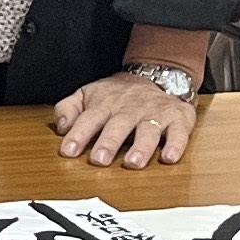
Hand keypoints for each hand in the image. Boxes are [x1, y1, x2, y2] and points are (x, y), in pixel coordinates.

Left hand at [54, 72, 198, 169]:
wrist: (157, 76)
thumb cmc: (117, 95)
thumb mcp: (87, 95)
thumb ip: (68, 108)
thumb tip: (61, 125)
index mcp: (105, 103)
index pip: (89, 118)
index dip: (78, 134)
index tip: (68, 151)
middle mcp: (130, 108)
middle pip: (118, 125)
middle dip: (109, 142)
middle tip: (99, 160)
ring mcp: (155, 113)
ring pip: (148, 130)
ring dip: (141, 147)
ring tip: (133, 163)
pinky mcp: (178, 118)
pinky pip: (179, 132)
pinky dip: (176, 145)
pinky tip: (169, 157)